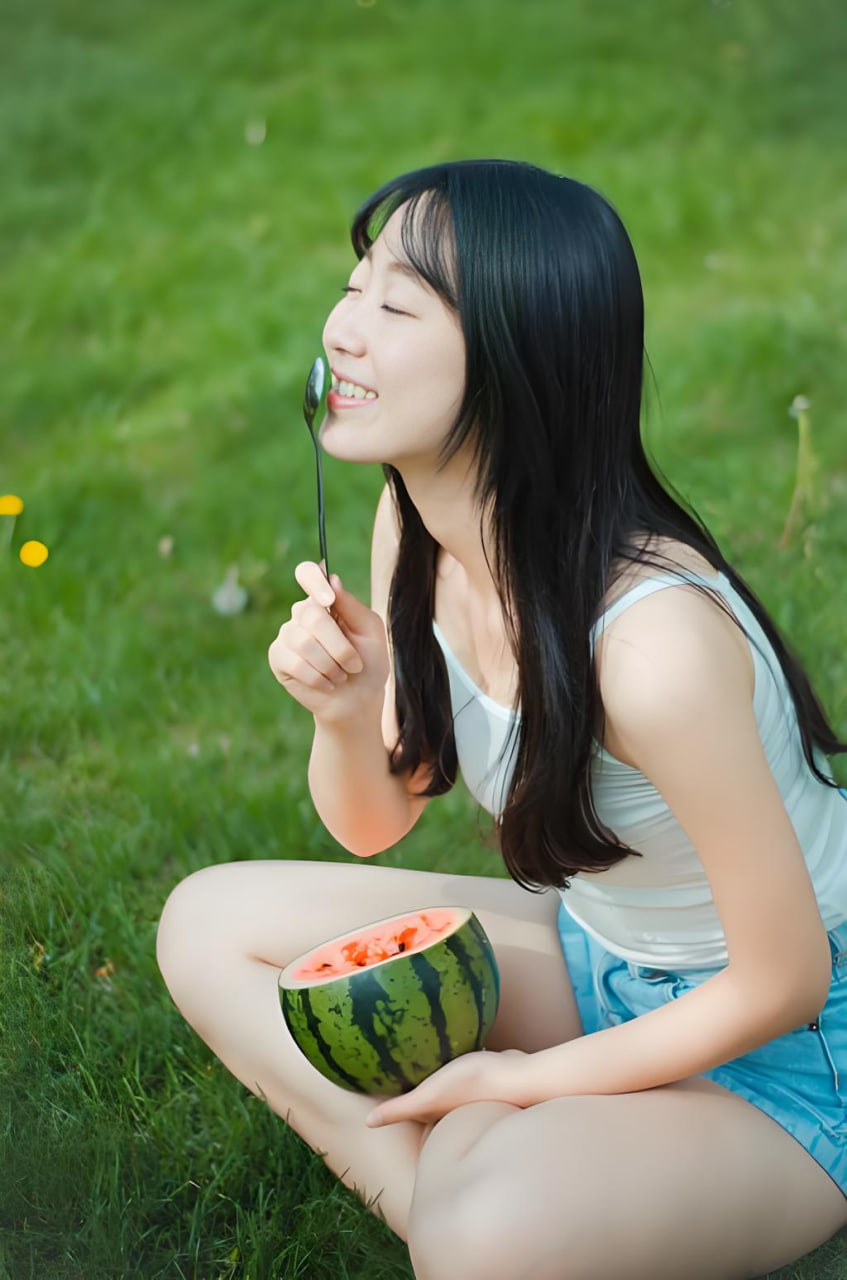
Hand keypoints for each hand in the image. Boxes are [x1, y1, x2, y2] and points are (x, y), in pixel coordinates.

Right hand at [268, 560, 389, 719]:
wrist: (358, 700)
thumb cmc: (368, 663)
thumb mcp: (370, 631)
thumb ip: (352, 606)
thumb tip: (332, 579)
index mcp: (325, 600)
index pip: (307, 573)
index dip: (313, 582)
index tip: (328, 600)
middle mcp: (302, 613)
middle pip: (312, 616)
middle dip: (340, 647)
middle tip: (354, 665)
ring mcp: (287, 634)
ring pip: (304, 642)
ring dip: (331, 666)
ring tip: (340, 676)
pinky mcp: (278, 657)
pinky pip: (294, 662)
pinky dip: (318, 678)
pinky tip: (326, 684)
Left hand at [364, 1049, 528, 1127]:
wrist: (520, 1076)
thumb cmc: (473, 1086)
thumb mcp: (430, 1096)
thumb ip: (400, 1109)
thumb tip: (367, 1123)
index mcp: (433, 1113)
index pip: (404, 1110)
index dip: (387, 1102)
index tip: (369, 1087)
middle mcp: (447, 1107)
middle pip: (420, 1098)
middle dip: (405, 1086)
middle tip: (385, 1067)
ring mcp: (465, 1091)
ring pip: (438, 1084)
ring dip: (427, 1073)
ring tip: (410, 1053)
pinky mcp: (479, 1073)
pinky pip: (455, 1067)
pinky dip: (447, 1059)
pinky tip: (443, 1041)